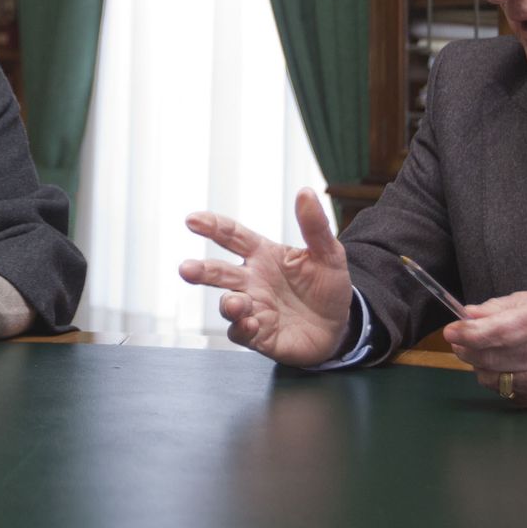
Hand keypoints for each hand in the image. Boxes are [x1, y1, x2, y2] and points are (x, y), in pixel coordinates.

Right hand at [178, 189, 352, 366]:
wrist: (341, 326)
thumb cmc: (328, 285)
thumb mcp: (328, 252)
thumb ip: (314, 225)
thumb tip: (305, 192)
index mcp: (263, 255)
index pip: (232, 236)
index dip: (212, 226)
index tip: (192, 220)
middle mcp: (252, 280)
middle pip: (219, 272)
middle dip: (201, 271)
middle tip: (186, 269)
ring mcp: (254, 308)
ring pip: (228, 304)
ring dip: (228, 303)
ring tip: (236, 303)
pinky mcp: (259, 335)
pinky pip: (240, 333)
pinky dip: (241, 328)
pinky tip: (249, 323)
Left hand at [443, 291, 526, 408]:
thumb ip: (498, 307)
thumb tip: (467, 314)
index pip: (499, 331)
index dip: (469, 333)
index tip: (452, 331)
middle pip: (491, 357)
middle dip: (467, 349)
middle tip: (461, 342)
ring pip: (494, 379)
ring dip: (480, 366)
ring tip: (486, 354)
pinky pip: (507, 393)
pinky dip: (499, 380)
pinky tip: (507, 368)